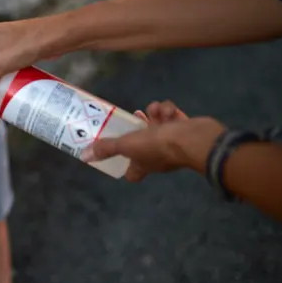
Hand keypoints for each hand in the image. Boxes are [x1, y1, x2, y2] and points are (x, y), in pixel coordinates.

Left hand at [81, 101, 225, 180]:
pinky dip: (170, 111)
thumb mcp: (128, 146)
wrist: (196, 139)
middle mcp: (159, 157)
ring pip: (159, 127)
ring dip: (155, 115)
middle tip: (135, 117)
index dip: (125, 166)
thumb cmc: (160, 146)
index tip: (117, 153)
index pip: (133, 173)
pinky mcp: (186, 130)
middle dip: (139, 128)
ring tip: (155, 110)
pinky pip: (174, 118)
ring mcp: (174, 144)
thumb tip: (85, 157)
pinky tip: (169, 109)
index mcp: (144, 165)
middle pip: (144, 144)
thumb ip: (107, 148)